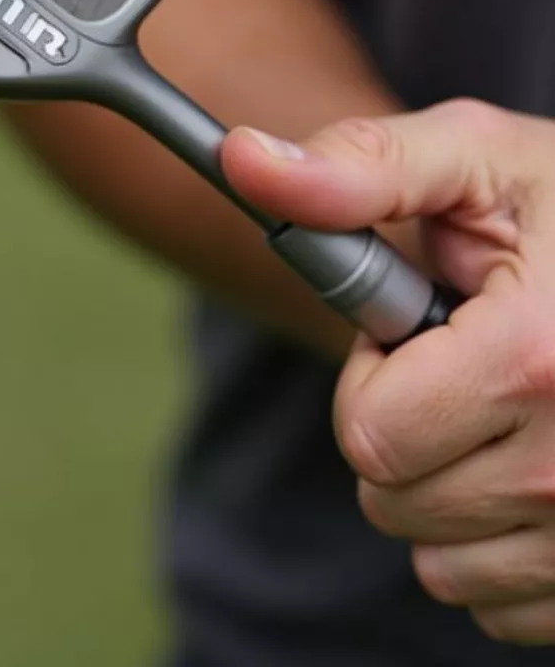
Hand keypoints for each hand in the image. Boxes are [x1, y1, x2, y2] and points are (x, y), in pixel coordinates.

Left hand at [220, 100, 554, 645]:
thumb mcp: (469, 159)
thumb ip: (358, 168)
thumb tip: (243, 160)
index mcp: (537, 358)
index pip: (371, 435)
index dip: (370, 378)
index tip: (416, 332)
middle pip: (395, 501)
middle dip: (397, 431)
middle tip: (460, 364)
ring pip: (444, 566)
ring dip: (442, 492)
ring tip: (499, 407)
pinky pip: (503, 608)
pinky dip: (494, 548)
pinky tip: (527, 463)